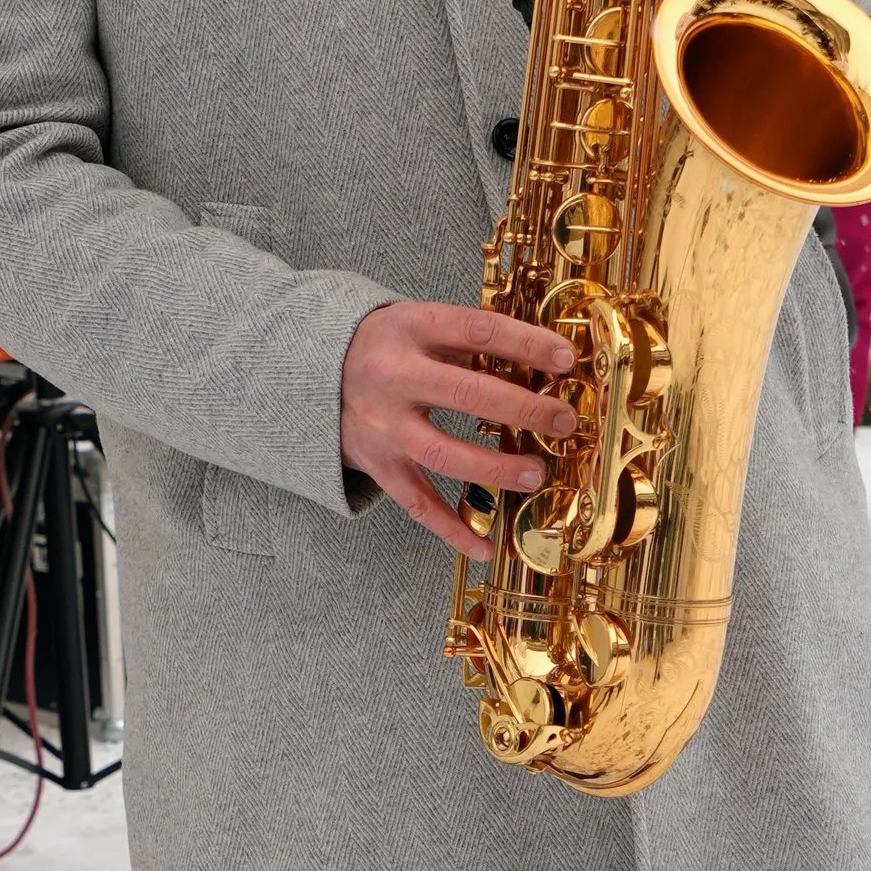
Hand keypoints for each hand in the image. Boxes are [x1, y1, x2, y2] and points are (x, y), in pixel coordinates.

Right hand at [341, 300, 575, 554]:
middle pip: (466, 393)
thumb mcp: (417, 323)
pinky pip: (416, 503)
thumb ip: (467, 341)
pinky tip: (484, 547)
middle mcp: (392, 377)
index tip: (566, 359)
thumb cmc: (383, 345)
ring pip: (443, 453)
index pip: (477, 331)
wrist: (304, 371)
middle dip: (523, 408)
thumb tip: (541, 366)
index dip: (525, 344)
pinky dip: (450, 529)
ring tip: (535, 476)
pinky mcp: (376, 463)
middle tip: (564, 421)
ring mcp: (382, 425)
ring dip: (494, 468)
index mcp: (409, 328)